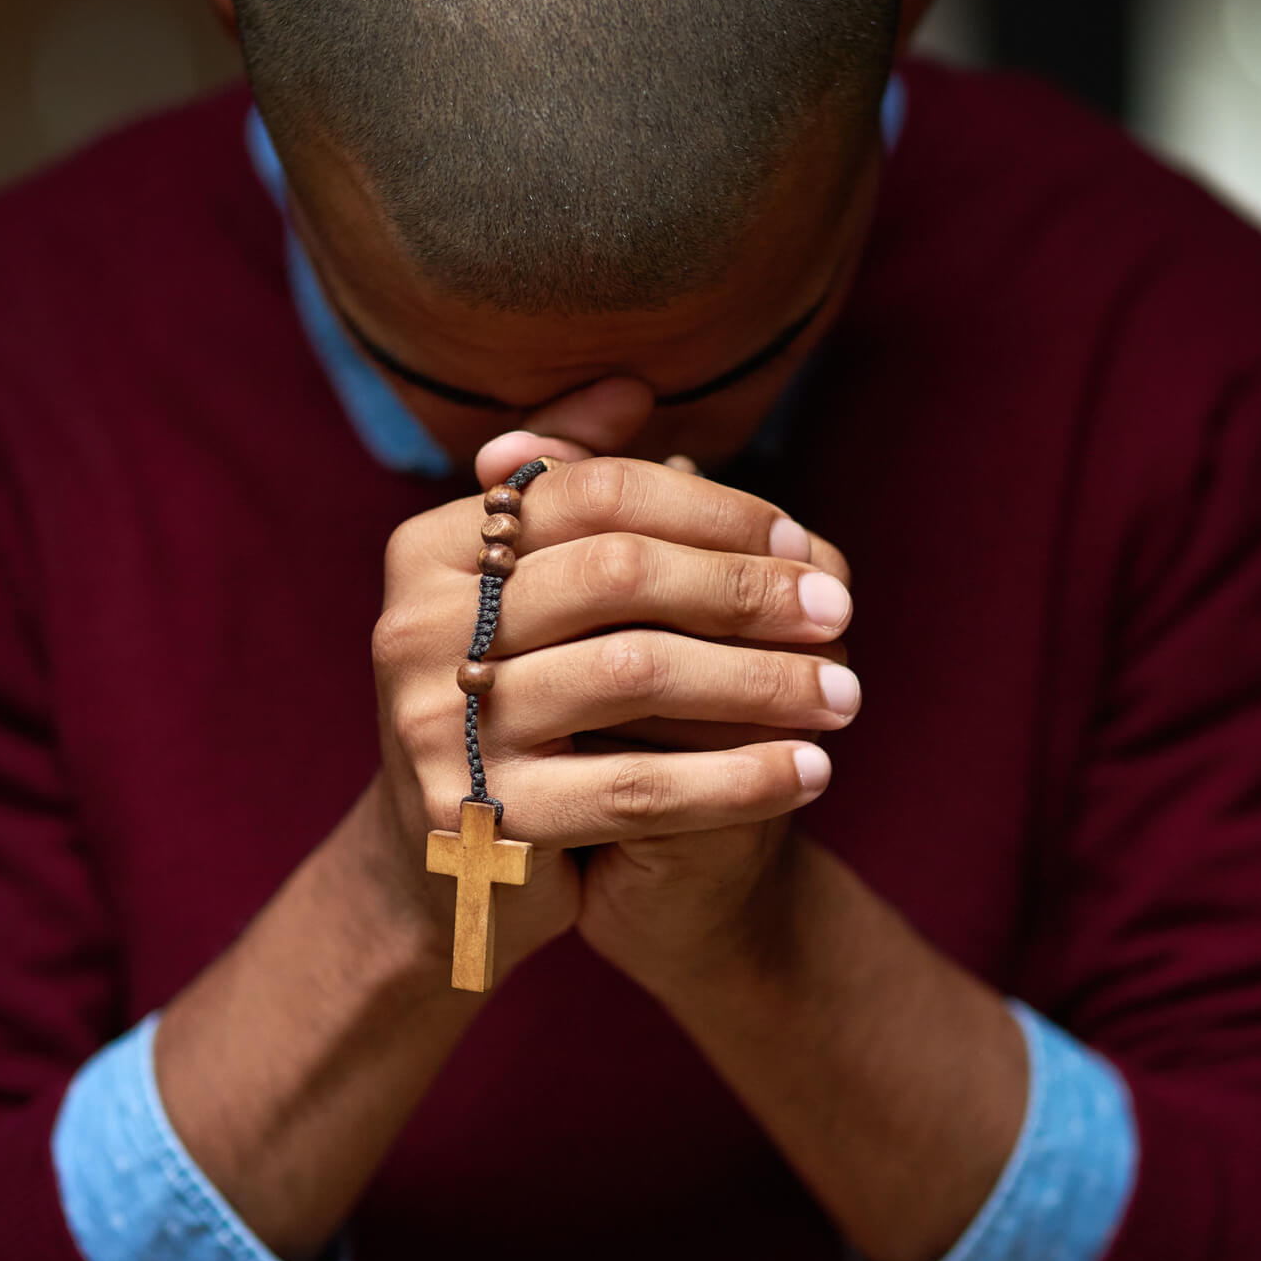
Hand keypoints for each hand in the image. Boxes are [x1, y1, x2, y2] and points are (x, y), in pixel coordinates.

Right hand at [366, 442, 856, 990]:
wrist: (439, 872)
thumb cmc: (511, 709)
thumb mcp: (525, 597)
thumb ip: (571, 491)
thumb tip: (634, 388)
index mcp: (426, 551)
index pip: (593, 492)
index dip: (712, 509)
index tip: (802, 543)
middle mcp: (415, 627)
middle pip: (618, 572)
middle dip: (746, 589)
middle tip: (840, 612)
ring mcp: (439, 727)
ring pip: (637, 675)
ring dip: (764, 683)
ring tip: (845, 695)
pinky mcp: (480, 822)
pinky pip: (641, 788)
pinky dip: (741, 778)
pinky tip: (811, 773)